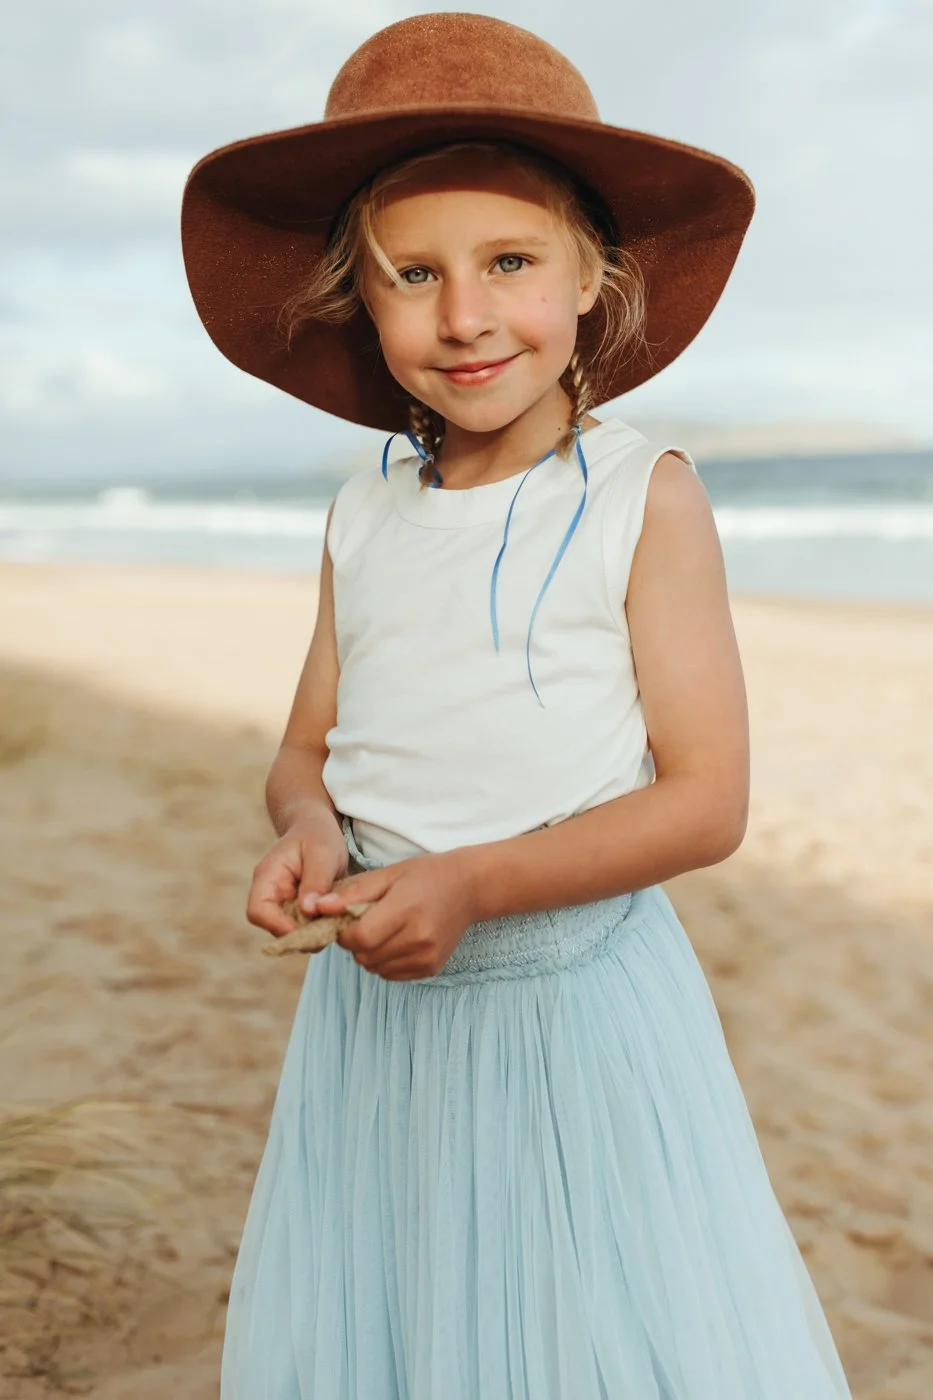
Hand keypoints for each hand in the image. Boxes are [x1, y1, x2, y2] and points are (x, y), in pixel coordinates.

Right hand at [246, 814, 348, 938]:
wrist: (318, 829)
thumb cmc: (318, 836)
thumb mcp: (323, 853)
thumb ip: (315, 881)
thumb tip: (308, 911)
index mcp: (268, 876)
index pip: (258, 912)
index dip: (279, 926)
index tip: (308, 929)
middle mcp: (270, 893)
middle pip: (273, 927)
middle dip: (300, 934)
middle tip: (330, 930)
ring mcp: (282, 903)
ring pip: (289, 932)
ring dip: (312, 933)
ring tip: (336, 922)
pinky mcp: (296, 910)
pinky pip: (303, 927)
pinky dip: (318, 928)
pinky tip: (335, 919)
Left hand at [310, 849, 479, 980]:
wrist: (469, 888)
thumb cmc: (426, 875)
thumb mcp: (388, 874)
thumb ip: (353, 893)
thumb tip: (318, 907)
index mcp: (406, 910)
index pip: (359, 937)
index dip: (344, 931)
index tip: (347, 918)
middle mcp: (419, 938)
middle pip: (365, 955)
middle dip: (355, 941)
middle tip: (365, 922)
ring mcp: (426, 957)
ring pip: (375, 968)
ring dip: (368, 953)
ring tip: (382, 929)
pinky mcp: (431, 968)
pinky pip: (391, 974)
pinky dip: (384, 961)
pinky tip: (395, 941)